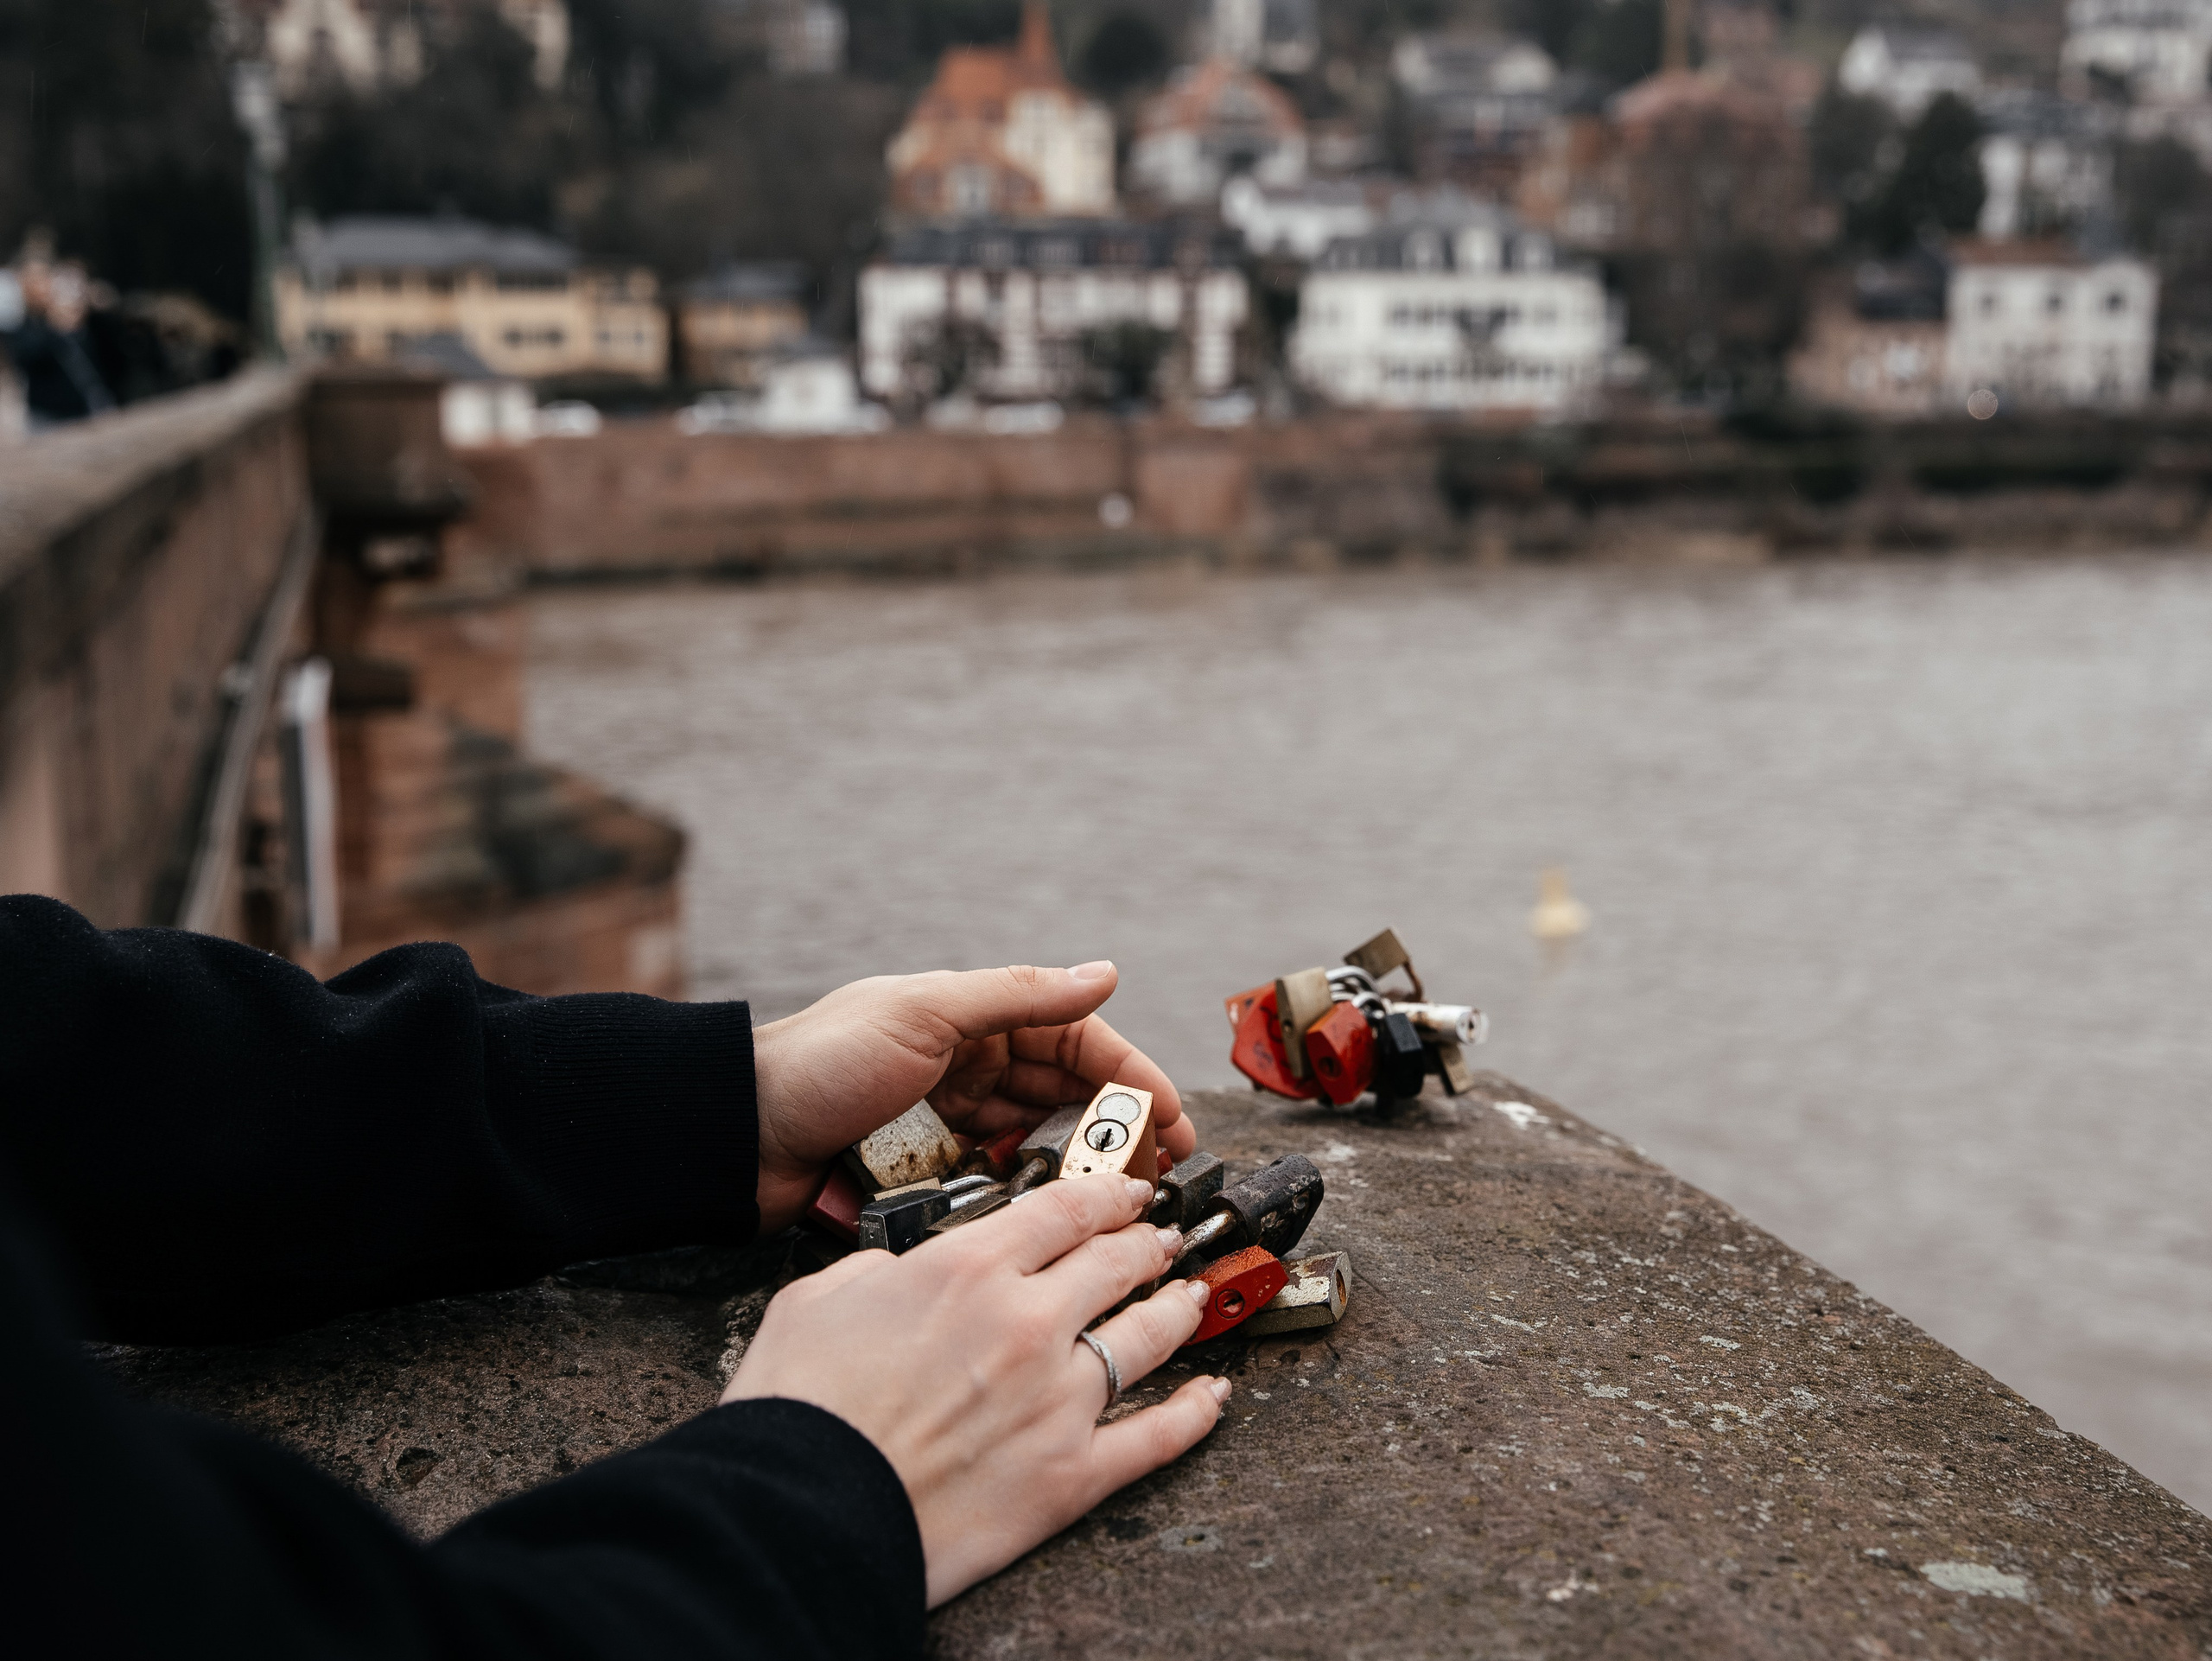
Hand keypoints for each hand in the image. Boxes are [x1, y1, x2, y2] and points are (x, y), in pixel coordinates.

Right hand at [722, 1173, 1228, 1604]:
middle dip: (1146, 1243)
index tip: (1126, 1193)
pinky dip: (1193, 1415)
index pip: (1063, 1213)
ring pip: (1146, 1336)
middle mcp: (1028, 1323)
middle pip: (1114, 1264)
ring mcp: (1059, 1400)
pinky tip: (1212, 1396)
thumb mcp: (820, 1297)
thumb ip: (878, 1270)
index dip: (1107, 1196)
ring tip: (1192, 1296)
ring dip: (1179, 1309)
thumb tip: (903, 1273)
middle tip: (1161, 1237)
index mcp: (968, 1269)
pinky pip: (1156, 1438)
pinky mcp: (1070, 1476)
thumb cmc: (796, 1408)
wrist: (797, 1511)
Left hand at [750, 962, 1193, 1233]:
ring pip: (1036, 1141)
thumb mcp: (925, 1015)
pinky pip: (993, 1182)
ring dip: (1076, 1163)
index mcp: (971, 1018)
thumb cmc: (819, 1062)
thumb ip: (1017, 995)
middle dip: (1117, 1126)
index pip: (1075, 1037)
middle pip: (1065, 1093)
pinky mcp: (927, 1172)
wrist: (736, 1136)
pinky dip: (1023, 1193)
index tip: (1171, 1114)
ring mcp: (948, 1121)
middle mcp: (966, 1066)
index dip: (1129, 1075)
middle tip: (1163, 1168)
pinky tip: (1050, 1214)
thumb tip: (1103, 970)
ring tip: (1118, 1195)